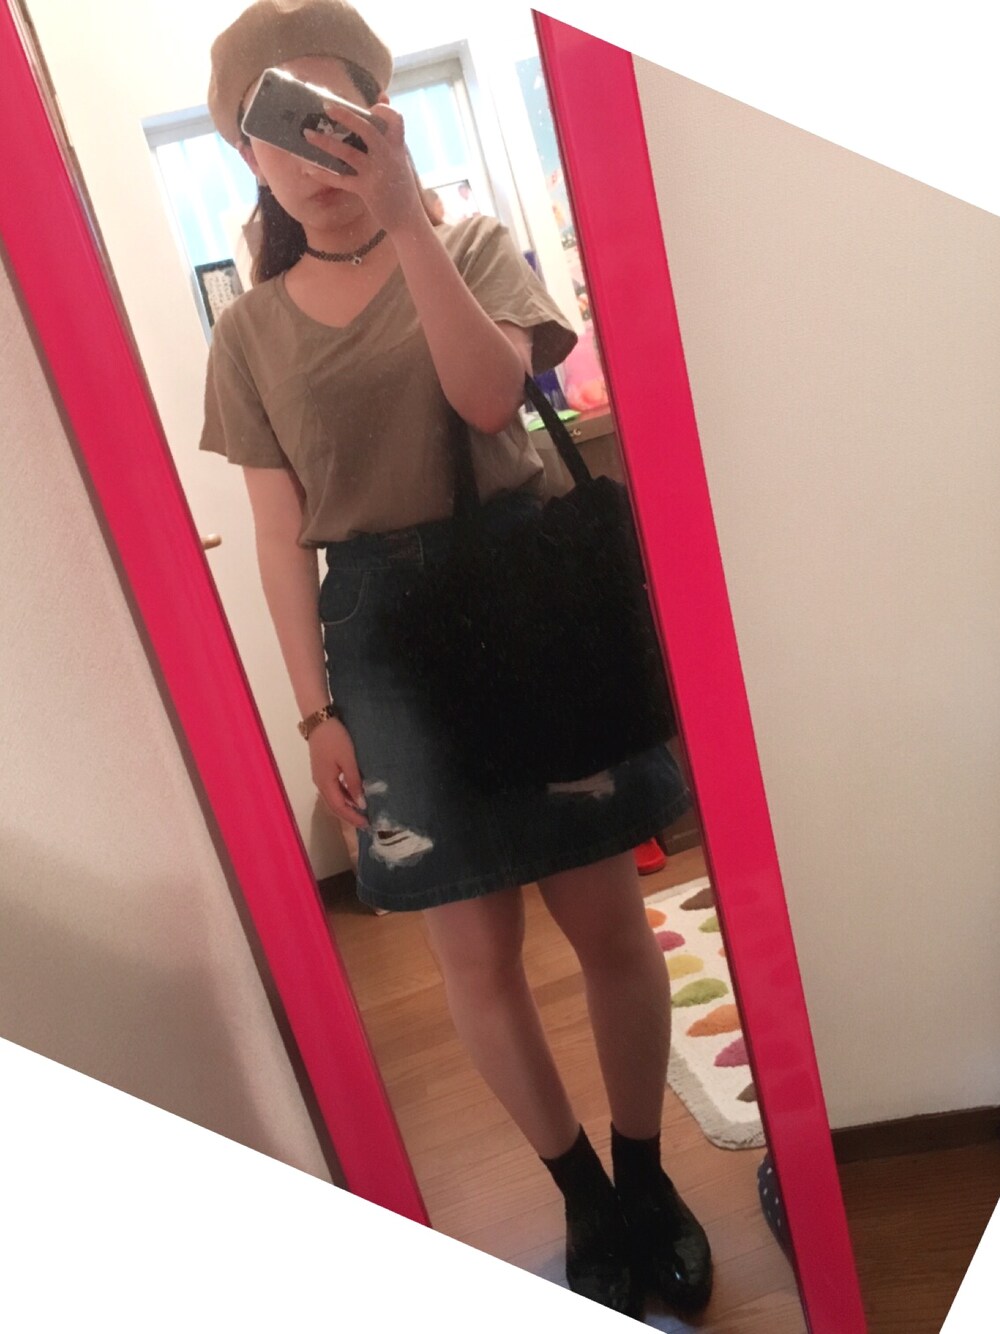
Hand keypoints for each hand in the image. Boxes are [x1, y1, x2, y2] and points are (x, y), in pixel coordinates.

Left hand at [303, 103, 424, 233]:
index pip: (396, 119)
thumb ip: (390, 141)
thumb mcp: (400, 162)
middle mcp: (388, 156)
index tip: (371, 106)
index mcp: (397, 147)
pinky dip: (324, 174)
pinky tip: (309, 170)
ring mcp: (377, 172)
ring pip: (348, 152)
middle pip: (367, 129)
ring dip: (325, 142)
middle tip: (326, 107)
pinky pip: (341, 179)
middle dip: (346, 116)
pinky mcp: (367, 190)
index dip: (384, 109)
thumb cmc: (401, 189)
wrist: (408, 219)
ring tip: (307, 135)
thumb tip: (380, 114)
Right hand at [308, 718, 368, 829]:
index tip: (366, 824)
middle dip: (349, 815)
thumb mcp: (348, 760)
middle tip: (366, 822)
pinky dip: (344, 795)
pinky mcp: (323, 771)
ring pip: (334, 798)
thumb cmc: (335, 740)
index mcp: (325, 783)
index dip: (352, 817)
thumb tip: (360, 804)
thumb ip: (354, 782)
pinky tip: (354, 795)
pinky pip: (333, 789)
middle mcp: (320, 784)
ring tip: (362, 811)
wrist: (320, 721)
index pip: (339, 807)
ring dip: (347, 806)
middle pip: (334, 806)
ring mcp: (320, 777)